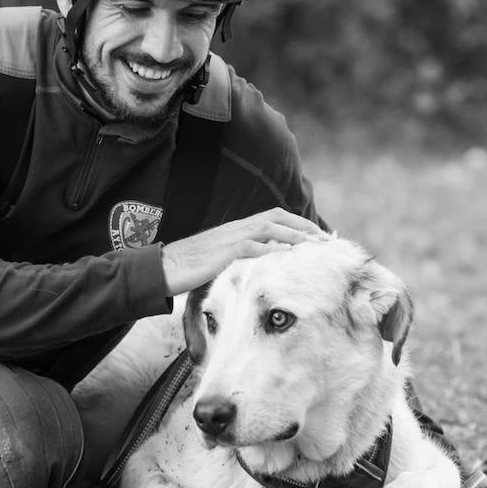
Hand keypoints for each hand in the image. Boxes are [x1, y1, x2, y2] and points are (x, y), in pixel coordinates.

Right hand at [161, 208, 325, 295]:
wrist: (161, 268)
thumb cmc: (186, 268)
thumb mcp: (218, 261)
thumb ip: (238, 260)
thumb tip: (257, 270)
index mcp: (235, 228)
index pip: (272, 217)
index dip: (297, 223)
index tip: (317, 235)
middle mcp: (235, 228)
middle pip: (276, 217)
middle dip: (304, 225)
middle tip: (326, 239)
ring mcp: (229, 238)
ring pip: (269, 228)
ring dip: (295, 235)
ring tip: (315, 245)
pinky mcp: (222, 252)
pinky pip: (252, 247)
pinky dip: (272, 249)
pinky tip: (288, 256)